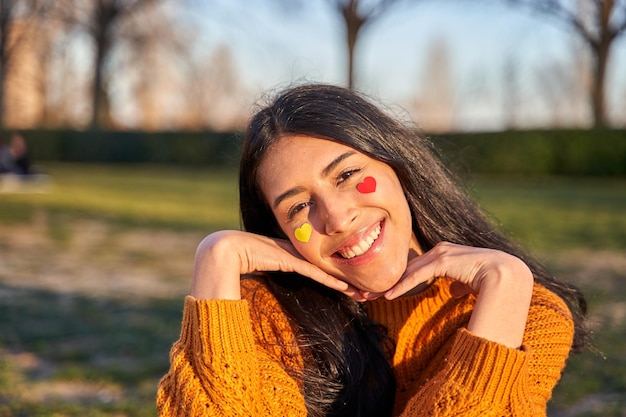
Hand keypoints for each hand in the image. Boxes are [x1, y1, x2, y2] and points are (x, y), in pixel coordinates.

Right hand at [191, 230, 362, 300]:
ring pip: (322, 268)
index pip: (314, 263)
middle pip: (324, 263)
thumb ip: (265, 274)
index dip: (331, 272)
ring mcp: (290, 253)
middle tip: (364, 288)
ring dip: (342, 280)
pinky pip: (312, 271)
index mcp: (284, 251)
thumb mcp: (254, 269)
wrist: (221, 251)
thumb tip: (264, 290)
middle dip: (344, 275)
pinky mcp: (288, 259)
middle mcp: (290, 249)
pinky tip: (344, 287)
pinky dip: (328, 280)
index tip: (348, 283)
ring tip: (361, 291)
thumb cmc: (232, 263)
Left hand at [385, 242, 533, 347]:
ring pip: (409, 271)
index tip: (386, 290)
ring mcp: (442, 254)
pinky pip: (417, 276)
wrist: (508, 275)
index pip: (418, 266)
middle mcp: (442, 250)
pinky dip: (402, 286)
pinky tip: (389, 295)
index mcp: (448, 254)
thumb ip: (460, 284)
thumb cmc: (493, 282)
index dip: (402, 278)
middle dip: (390, 279)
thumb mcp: (471, 283)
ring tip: (373, 296)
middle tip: (370, 292)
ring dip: (391, 284)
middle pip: (409, 266)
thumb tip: (454, 290)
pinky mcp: (442, 262)